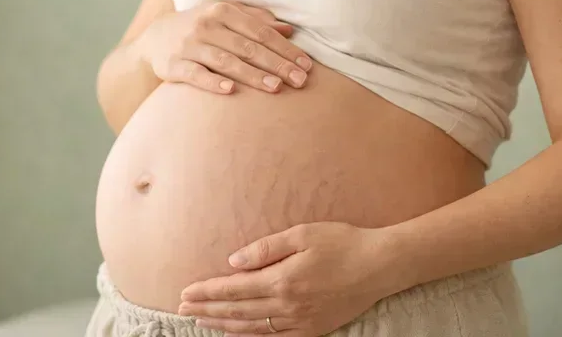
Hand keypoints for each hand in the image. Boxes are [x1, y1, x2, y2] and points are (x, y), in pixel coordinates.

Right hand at [139, 0, 313, 93]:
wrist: (155, 38)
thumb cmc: (201, 27)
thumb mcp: (225, 16)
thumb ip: (256, 20)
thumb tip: (289, 30)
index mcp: (222, 11)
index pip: (260, 31)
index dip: (284, 48)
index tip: (305, 64)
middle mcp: (206, 25)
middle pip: (247, 47)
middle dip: (276, 64)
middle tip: (299, 80)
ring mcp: (189, 45)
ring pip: (226, 61)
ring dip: (252, 75)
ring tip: (276, 87)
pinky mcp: (173, 64)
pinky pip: (195, 75)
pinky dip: (213, 82)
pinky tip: (231, 90)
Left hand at [177, 222, 396, 335]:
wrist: (380, 266)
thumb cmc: (342, 242)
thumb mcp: (302, 234)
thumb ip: (265, 248)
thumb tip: (233, 262)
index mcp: (282, 280)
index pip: (233, 289)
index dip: (207, 292)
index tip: (185, 293)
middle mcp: (287, 305)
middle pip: (237, 312)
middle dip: (207, 310)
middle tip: (182, 309)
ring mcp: (300, 322)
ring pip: (251, 328)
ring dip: (223, 325)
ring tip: (201, 321)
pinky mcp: (312, 330)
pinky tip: (236, 333)